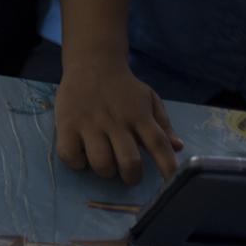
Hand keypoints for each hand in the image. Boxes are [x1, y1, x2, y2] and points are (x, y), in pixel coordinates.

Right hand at [54, 56, 181, 184]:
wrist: (92, 61)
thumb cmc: (123, 87)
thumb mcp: (148, 99)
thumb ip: (163, 125)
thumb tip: (178, 148)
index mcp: (139, 115)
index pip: (158, 145)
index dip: (167, 167)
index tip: (171, 184)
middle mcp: (116, 121)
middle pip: (129, 162)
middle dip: (132, 177)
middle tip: (128, 173)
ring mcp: (89, 123)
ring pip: (101, 163)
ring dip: (106, 171)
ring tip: (106, 164)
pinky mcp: (66, 124)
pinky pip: (70, 155)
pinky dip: (77, 163)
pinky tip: (82, 155)